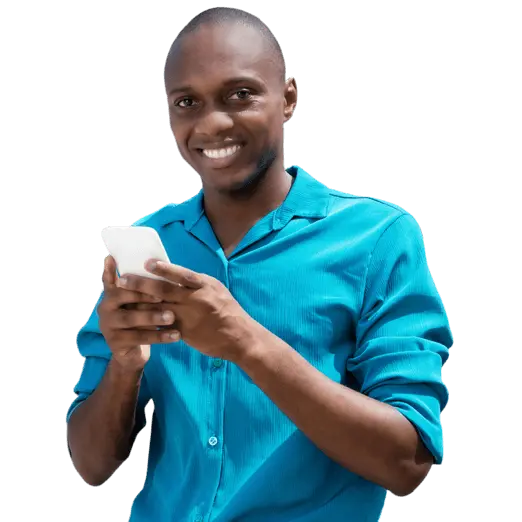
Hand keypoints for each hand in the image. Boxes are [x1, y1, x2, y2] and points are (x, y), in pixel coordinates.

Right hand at [97, 256, 181, 370]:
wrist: (134, 354)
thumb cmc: (142, 321)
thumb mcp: (142, 304)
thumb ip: (145, 288)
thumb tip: (162, 266)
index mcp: (112, 294)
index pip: (114, 279)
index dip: (117, 271)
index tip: (129, 264)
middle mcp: (105, 307)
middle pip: (123, 296)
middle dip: (144, 295)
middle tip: (163, 295)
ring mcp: (108, 325)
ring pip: (131, 318)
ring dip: (153, 316)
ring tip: (171, 317)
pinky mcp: (115, 342)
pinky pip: (139, 338)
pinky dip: (159, 336)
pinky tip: (175, 335)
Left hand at [115, 259, 257, 360]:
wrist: (240, 338)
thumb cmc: (229, 311)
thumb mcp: (217, 290)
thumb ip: (198, 284)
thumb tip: (177, 275)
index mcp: (205, 285)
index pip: (181, 274)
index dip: (163, 268)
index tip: (146, 263)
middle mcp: (196, 299)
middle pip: (163, 289)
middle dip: (142, 284)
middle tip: (124, 280)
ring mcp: (189, 317)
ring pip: (159, 307)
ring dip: (141, 303)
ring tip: (125, 298)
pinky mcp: (184, 332)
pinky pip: (163, 325)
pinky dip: (150, 321)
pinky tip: (138, 318)